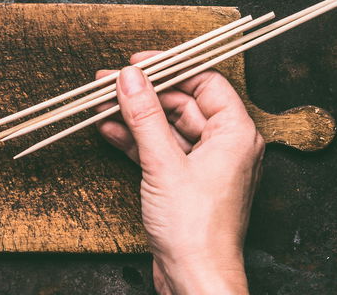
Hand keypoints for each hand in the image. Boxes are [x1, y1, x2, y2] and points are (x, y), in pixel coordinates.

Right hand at [95, 58, 263, 294]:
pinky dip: (135, 140)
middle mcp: (225, 146)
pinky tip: (108, 129)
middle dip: (144, 93)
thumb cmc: (196, 230)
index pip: (205, 81)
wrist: (195, 281)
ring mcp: (204, 166)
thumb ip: (145, 116)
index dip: (171, 68)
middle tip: (109, 83)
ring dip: (134, 116)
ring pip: (167, 128)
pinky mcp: (185, 184)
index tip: (138, 63)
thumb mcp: (163, 164)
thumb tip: (130, 77)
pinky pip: (160, 151)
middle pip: (182, 104)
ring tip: (101, 103)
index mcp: (235, 133)